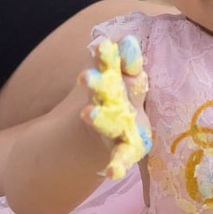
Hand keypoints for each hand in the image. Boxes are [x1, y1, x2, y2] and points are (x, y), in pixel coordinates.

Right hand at [80, 35, 151, 179]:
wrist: (90, 143)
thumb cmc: (115, 102)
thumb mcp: (120, 80)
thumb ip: (126, 64)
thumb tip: (128, 41)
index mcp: (111, 81)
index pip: (109, 66)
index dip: (105, 56)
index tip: (101, 45)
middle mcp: (110, 103)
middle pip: (102, 92)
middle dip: (95, 83)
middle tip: (84, 77)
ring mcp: (113, 128)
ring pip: (106, 121)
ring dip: (98, 118)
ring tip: (88, 115)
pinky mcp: (123, 150)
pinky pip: (120, 158)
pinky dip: (116, 165)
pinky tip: (113, 172)